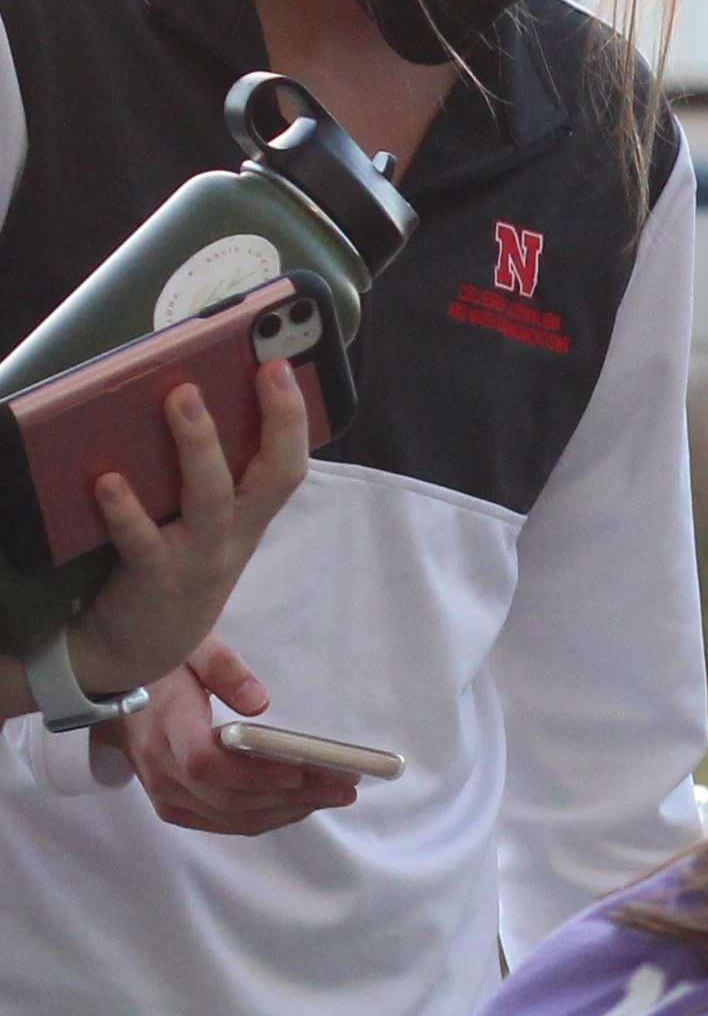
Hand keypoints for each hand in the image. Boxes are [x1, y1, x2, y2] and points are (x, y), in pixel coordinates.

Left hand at [61, 374, 310, 702]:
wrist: (132, 648)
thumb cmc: (165, 576)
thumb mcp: (199, 531)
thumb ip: (203, 481)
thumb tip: (180, 401)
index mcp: (244, 523)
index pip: (285, 466)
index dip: (292, 418)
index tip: (281, 366)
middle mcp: (230, 538)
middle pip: (271, 477)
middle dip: (275, 421)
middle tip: (261, 368)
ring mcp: (196, 560)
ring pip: (210, 498)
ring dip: (199, 445)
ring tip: (181, 396)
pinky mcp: (154, 580)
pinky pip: (143, 542)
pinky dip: (126, 511)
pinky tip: (107, 480)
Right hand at [107, 645, 336, 837]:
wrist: (114, 695)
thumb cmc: (161, 668)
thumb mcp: (189, 647)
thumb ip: (222, 666)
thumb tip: (258, 701)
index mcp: (164, 722)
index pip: (205, 763)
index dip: (254, 775)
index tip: (299, 771)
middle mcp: (159, 765)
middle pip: (230, 798)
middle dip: (292, 796)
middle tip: (343, 787)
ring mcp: (164, 791)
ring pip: (232, 816)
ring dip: (288, 811)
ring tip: (334, 796)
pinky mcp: (174, 806)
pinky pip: (225, 822)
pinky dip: (268, 818)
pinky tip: (302, 805)